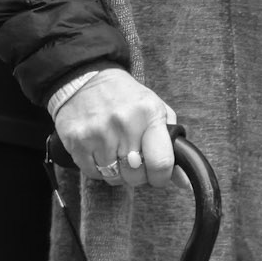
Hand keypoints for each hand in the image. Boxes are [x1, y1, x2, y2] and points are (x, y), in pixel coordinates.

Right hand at [53, 70, 177, 191]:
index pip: (161, 163)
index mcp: (148, 113)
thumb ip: (172, 144)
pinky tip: (99, 149)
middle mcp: (123, 124)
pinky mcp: (77, 142)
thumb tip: (184, 181)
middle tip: (133, 157)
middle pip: (136, 176)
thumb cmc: (125, 98)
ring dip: (117, 171)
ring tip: (114, 149)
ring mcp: (98, 134)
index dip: (161, 177)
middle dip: (137, 173)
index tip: (157, 174)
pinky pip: (93, 173)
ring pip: (114, 178)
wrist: (85, 78)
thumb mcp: (155, 110)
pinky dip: (98, 168)